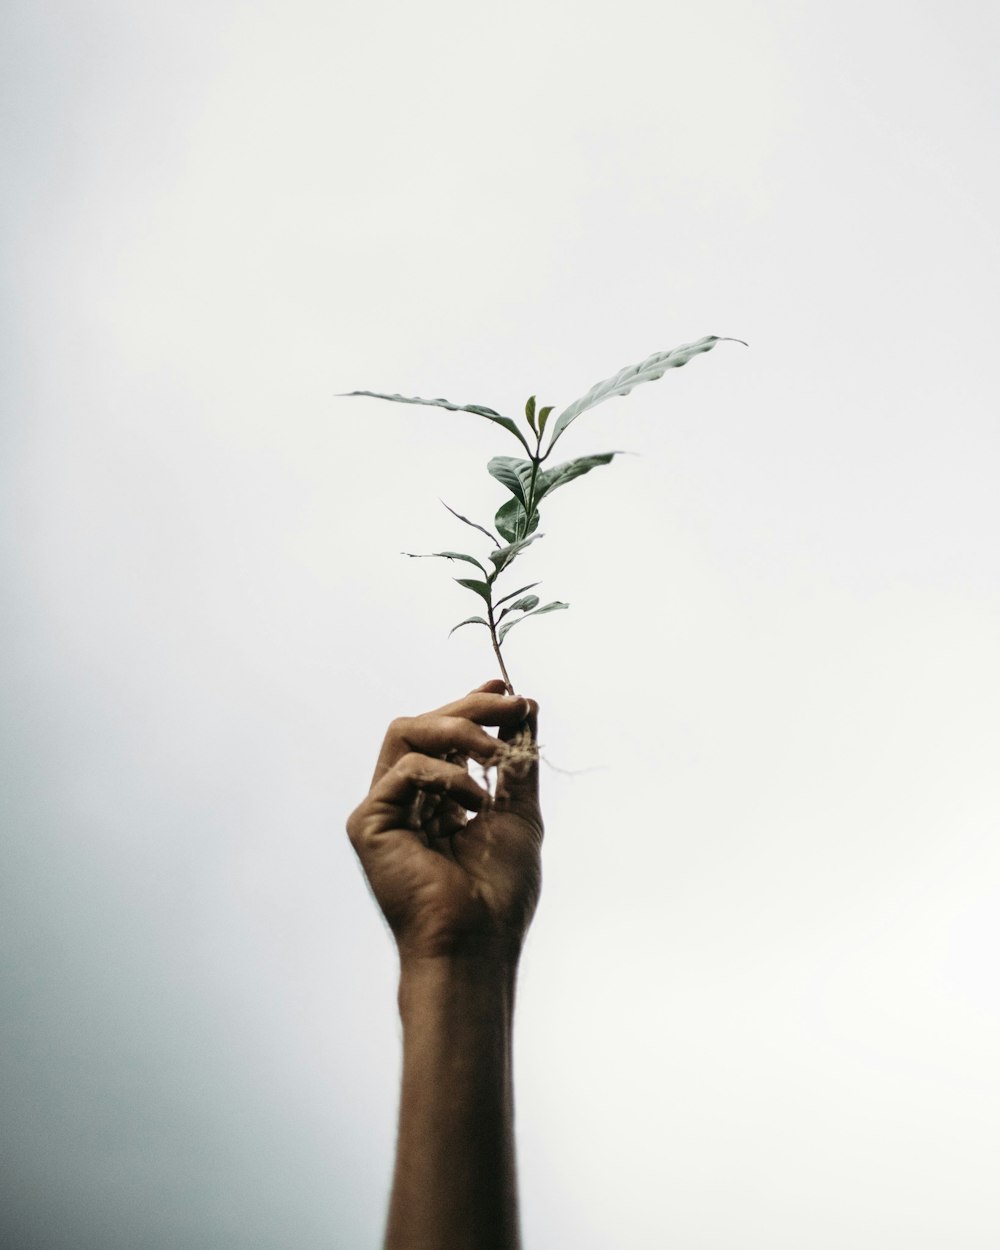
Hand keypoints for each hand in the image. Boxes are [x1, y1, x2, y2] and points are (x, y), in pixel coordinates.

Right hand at [347, 680, 541, 963]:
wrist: (478, 942)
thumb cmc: (498, 893)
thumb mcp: (518, 812)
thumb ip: (517, 762)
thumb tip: (526, 708)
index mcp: (434, 799)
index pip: (443, 736)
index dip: (470, 706)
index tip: (505, 689)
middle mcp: (403, 800)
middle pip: (422, 724)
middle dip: (470, 708)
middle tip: (512, 705)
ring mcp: (383, 809)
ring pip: (405, 731)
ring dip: (459, 731)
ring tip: (496, 754)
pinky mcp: (368, 823)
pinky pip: (404, 769)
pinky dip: (446, 775)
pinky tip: (474, 805)